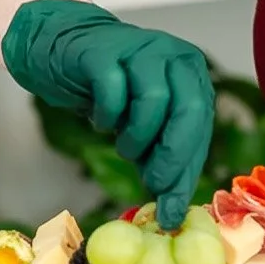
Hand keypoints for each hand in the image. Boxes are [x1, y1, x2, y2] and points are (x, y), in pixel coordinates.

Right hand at [2, 0, 213, 230]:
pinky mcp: (103, 51)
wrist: (62, 49)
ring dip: (136, 136)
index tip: (172, 204)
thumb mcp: (145, 130)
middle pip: (189, 107)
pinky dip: (106, 116)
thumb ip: (164, 164)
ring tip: (123, 144)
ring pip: (153, 100)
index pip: (202, 122)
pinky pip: (113, 90)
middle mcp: (171, 56)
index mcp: (190, 73)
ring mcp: (138, 48)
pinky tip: (101, 120)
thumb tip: (173, 215)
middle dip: (172, 155)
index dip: (188, 166)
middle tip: (153, 183)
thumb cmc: (110, 89)